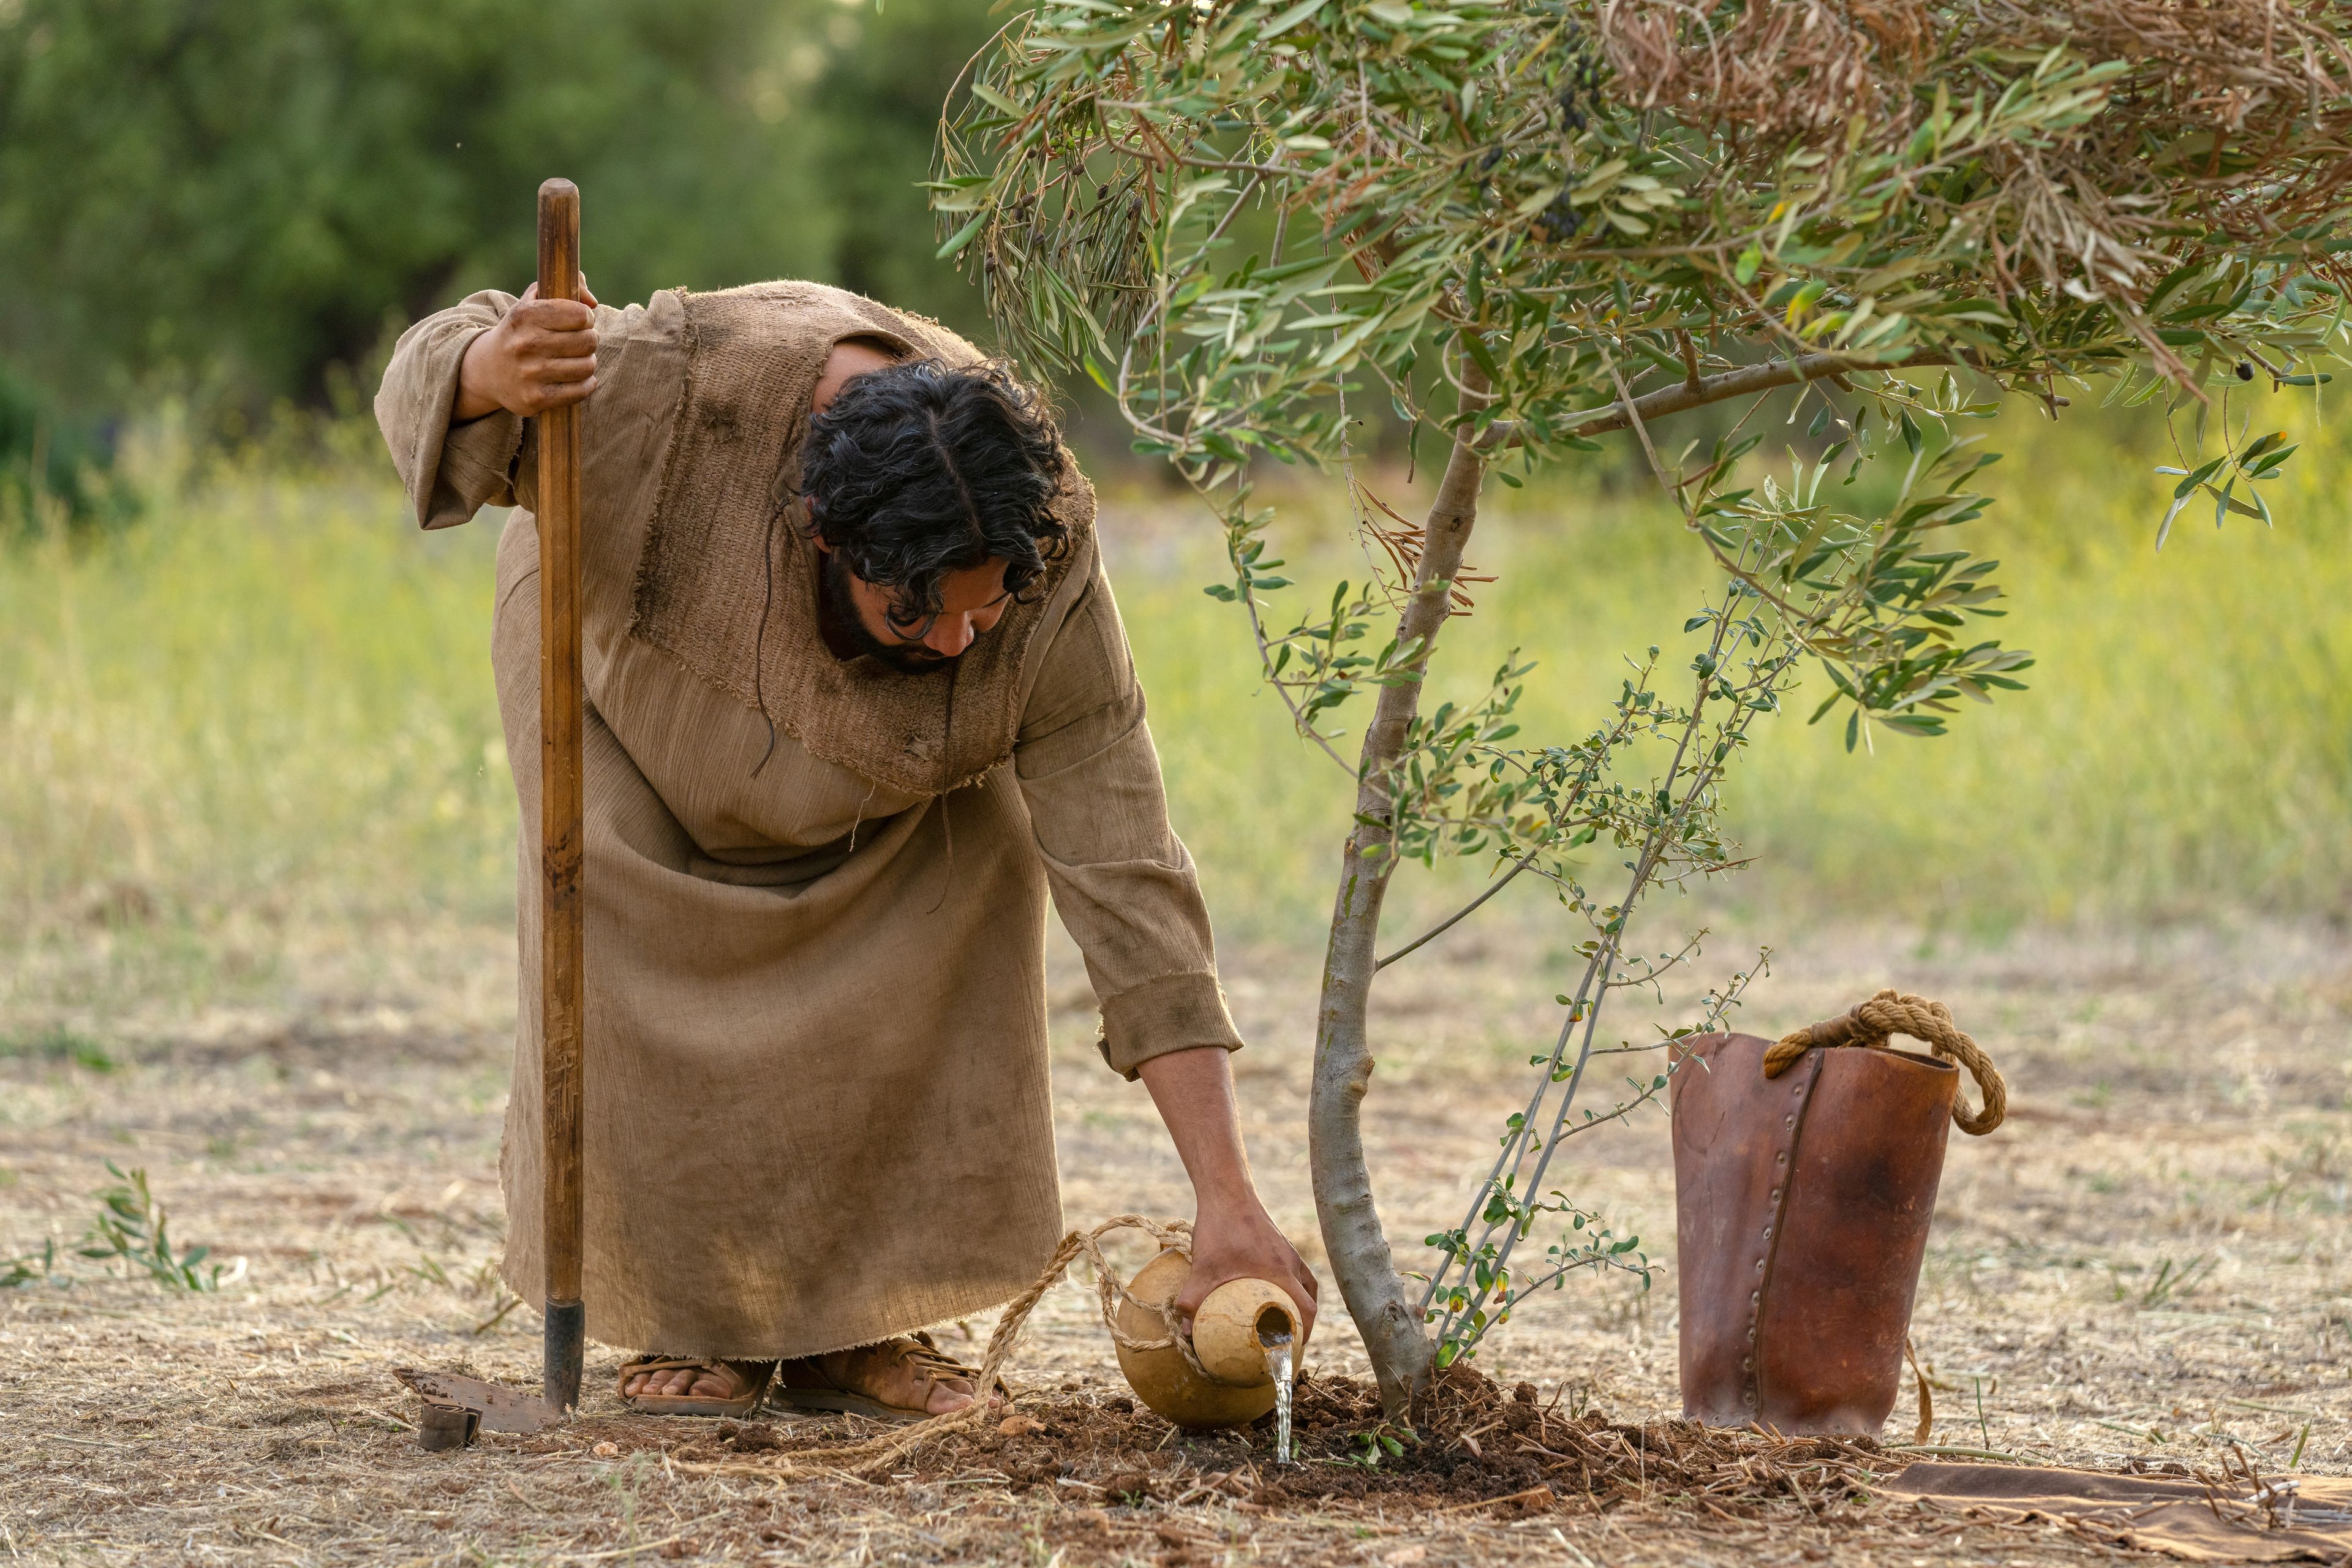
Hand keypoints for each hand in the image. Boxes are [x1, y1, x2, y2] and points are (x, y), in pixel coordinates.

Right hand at [453, 277, 602, 421]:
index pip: (580, 314)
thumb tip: (592, 302)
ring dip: (588, 362)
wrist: (488, 370)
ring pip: (587, 366)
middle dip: (589, 339)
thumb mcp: (533, 301)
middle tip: (579, 341)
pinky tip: (576, 378)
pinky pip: (581, 390)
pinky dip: (586, 384)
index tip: (579, 321)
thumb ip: (565, 286)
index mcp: (525, 315)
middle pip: (588, 340)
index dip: (586, 317)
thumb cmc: (521, 331)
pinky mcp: (536, 398)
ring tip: (577, 358)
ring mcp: (530, 373)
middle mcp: (526, 343)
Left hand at [1174, 1198, 1319, 1344]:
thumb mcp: (1203, 1268)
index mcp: (1281, 1273)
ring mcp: (1287, 1251)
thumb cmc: (1220, 1228)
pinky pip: (1293, 1270)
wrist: (1226, 1190)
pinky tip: (1270, 1290)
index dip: (1305, 1333)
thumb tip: (1185, 1332)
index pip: (1306, 1309)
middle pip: (1309, 1298)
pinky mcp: (1279, 1242)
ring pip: (1304, 1283)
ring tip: (1284, 1321)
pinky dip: (1289, 1285)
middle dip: (1303, 1322)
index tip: (1294, 1351)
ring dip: (1298, 1303)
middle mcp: (1291, 1263)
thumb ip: (1193, 1300)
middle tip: (1288, 1342)